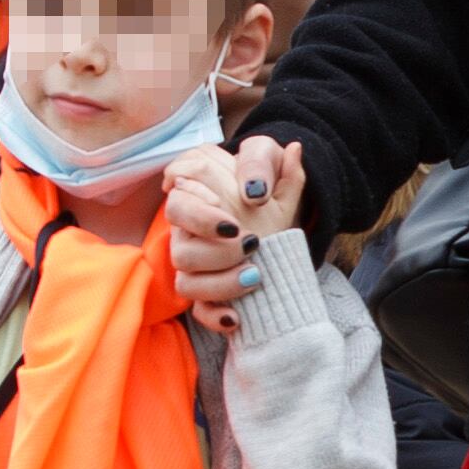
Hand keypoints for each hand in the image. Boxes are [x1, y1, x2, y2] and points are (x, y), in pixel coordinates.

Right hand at [164, 134, 302, 328]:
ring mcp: (196, 264)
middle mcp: (190, 229)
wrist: (284, 244)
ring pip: (185, 274)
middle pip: (176, 229)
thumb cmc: (270, 205)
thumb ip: (278, 164)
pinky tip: (236, 317)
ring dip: (220, 278)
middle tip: (247, 241)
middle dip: (209, 237)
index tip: (233, 213)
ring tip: (255, 274)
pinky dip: (215, 315)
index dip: (201, 201)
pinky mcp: (207, 295)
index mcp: (203, 191)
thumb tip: (292, 150)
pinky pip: (198, 311)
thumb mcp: (279, 182)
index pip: (180, 181)